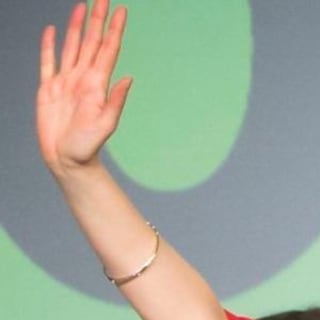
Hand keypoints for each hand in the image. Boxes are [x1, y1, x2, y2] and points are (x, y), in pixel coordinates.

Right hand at [37, 0, 131, 175]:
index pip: (108, 49)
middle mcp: (83, 78)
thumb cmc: (88, 147)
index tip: (122, 10)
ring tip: (82, 6)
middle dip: (97, 19)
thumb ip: (116, 101)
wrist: (67, 160)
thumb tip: (128, 78)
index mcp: (97, 84)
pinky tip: (51, 30)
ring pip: (71, 46)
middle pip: (91, 41)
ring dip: (76, 26)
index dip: (114, 29)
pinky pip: (48, 62)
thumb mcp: (106, 124)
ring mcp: (66, 82)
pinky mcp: (48, 89)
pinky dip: (49, 46)